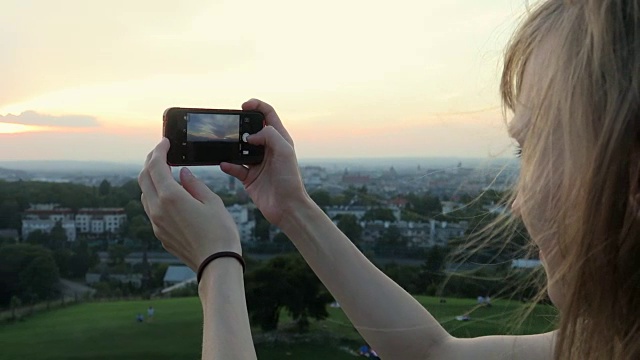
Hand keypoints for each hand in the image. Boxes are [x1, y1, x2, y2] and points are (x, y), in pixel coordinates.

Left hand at [138, 138, 241, 270]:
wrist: (216, 265)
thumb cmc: (220, 233)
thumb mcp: (212, 202)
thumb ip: (194, 184)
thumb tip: (184, 174)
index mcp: (171, 197)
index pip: (156, 166)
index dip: (159, 151)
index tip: (165, 143)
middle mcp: (158, 209)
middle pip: (144, 178)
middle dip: (151, 162)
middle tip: (162, 153)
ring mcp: (156, 223)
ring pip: (145, 194)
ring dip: (151, 179)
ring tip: (165, 172)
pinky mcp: (160, 234)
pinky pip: (151, 209)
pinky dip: (156, 195)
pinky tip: (170, 195)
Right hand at [221, 99, 308, 226]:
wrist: (287, 208)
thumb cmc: (290, 180)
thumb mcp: (284, 150)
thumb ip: (268, 135)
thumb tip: (250, 135)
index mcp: (279, 139)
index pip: (267, 115)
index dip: (256, 106)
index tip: (243, 105)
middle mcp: (268, 149)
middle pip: (251, 130)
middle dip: (240, 126)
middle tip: (231, 126)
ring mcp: (258, 163)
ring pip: (240, 149)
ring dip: (232, 146)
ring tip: (226, 145)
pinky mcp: (249, 178)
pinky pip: (234, 167)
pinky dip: (228, 165)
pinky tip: (224, 164)